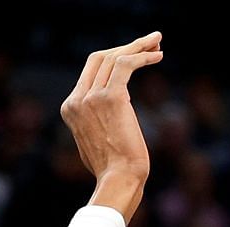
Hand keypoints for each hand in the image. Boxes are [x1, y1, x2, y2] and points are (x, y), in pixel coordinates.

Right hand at [60, 33, 162, 216]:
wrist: (119, 181)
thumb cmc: (113, 170)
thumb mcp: (94, 142)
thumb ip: (95, 122)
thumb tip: (108, 117)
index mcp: (70, 107)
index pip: (90, 70)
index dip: (113, 57)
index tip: (134, 54)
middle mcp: (77, 99)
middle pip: (100, 57)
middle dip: (126, 46)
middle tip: (150, 41)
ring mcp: (91, 97)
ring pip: (114, 57)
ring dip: (138, 46)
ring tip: (158, 42)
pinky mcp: (111, 97)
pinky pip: (127, 65)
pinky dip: (143, 56)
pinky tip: (158, 56)